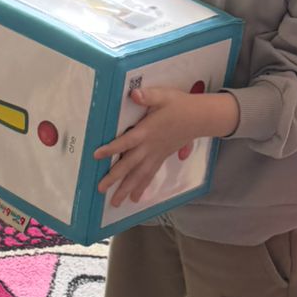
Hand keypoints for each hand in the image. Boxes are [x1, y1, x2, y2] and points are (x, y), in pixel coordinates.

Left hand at [94, 85, 226, 210]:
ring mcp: (156, 154)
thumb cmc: (179, 105)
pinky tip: (135, 198)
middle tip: (101, 189)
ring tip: (115, 202)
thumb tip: (134, 94)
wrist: (199, 118)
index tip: (96, 155)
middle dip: (115, 177)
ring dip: (127, 189)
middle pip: (130, 164)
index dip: (111, 148)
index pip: (126, 141)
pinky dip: (142, 187)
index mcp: (147, 131)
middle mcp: (150, 146)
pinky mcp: (161, 158)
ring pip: (139, 175)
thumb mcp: (163, 96)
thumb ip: (148, 96)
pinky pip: (150, 175)